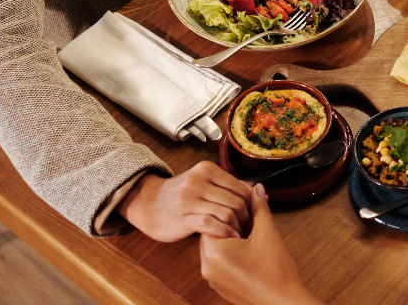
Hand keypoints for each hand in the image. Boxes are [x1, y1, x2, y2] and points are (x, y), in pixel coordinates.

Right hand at [118, 161, 251, 241]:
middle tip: (251, 229)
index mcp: (207, 169)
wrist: (147, 204)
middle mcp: (198, 180)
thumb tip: (260, 193)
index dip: (252, 203)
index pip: (241, 187)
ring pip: (227, 212)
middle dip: (248, 217)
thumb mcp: (203, 183)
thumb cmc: (180, 196)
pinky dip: (225, 232)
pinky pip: (211, 224)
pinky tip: (230, 238)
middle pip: (237, 200)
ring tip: (242, 234)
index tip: (255, 215)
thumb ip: (227, 187)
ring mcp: (190, 198)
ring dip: (238, 227)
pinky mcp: (183, 217)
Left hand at [201, 183, 322, 304]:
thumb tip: (255, 189)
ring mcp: (212, 278)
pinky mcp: (220, 285)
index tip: (246, 208)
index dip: (231, 210)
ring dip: (233, 237)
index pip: (212, 217)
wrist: (283, 302)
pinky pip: (220, 262)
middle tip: (252, 221)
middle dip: (233, 223)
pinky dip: (232, 253)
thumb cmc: (275, 273)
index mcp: (213, 251)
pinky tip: (251, 252)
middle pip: (213, 231)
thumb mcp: (267, 233)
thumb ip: (258, 208)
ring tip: (253, 237)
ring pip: (217, 246)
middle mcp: (207, 266)